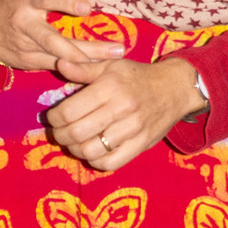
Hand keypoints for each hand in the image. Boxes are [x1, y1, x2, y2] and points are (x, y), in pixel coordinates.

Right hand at [0, 0, 124, 71]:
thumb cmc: (17, 4)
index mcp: (28, 1)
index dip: (66, 3)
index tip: (88, 7)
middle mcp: (26, 26)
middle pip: (54, 40)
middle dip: (85, 47)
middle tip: (115, 48)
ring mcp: (26, 48)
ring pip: (58, 57)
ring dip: (87, 60)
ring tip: (114, 58)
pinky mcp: (29, 63)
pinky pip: (56, 66)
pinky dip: (77, 68)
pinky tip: (99, 67)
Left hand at [47, 55, 205, 170]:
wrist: (175, 88)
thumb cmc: (137, 76)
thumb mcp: (111, 66)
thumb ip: (83, 68)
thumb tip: (60, 64)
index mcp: (110, 88)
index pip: (69, 111)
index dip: (54, 118)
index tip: (52, 117)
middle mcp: (121, 109)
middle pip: (76, 133)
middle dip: (60, 135)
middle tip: (59, 132)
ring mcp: (132, 130)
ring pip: (90, 151)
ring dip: (75, 149)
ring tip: (74, 142)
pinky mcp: (141, 145)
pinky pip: (110, 163)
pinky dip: (95, 161)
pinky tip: (92, 151)